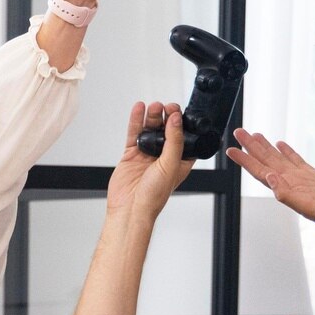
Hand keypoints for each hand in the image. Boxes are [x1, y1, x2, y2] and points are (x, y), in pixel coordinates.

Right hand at [106, 102, 194, 219]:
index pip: (185, 137)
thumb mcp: (170, 166)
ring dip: (152, 116)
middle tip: (167, 106)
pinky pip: (134, 134)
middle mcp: (164, 157)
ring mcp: (147, 155)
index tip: (180, 112)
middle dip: (167, 116)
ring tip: (154, 106)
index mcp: (179, 162)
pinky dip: (136, 121)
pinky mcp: (131, 154)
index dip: (184, 124)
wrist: (130, 209)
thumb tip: (176, 120)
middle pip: (167, 130)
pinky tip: (138, 109)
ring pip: (150, 129)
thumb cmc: (153, 197)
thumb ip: (174, 141)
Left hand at [226, 129, 314, 239]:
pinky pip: (296, 160)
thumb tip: (269, 178)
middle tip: (240, 132)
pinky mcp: (314, 176)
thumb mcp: (307, 205)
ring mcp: (301, 179)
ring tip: (256, 135)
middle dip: (251, 147)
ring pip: (278, 159)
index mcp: (285, 188)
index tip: (231, 149)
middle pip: (265, 161)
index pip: (259, 171)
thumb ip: (286, 193)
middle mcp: (289, 182)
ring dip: (266, 147)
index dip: (245, 160)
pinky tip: (281, 144)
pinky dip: (287, 152)